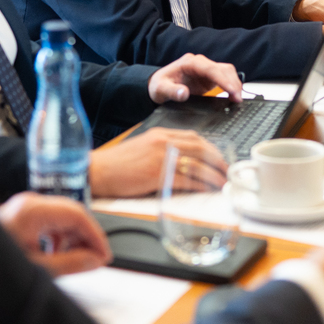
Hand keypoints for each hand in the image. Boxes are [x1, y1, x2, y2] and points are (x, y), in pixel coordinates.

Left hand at [0, 192, 110, 276]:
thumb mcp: (38, 269)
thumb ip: (71, 263)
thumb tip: (95, 259)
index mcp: (32, 210)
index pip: (77, 214)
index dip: (96, 235)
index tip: (104, 254)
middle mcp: (28, 203)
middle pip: (71, 212)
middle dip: (86, 236)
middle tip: (96, 259)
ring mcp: (22, 207)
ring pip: (61, 217)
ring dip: (72, 238)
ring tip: (77, 260)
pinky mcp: (19, 216)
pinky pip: (48, 222)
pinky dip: (58, 237)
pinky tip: (58, 255)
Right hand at [88, 127, 227, 196]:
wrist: (98, 171)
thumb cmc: (116, 164)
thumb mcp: (142, 148)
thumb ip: (161, 151)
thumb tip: (180, 163)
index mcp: (160, 134)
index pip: (193, 136)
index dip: (210, 147)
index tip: (217, 157)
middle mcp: (163, 142)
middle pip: (200, 147)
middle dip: (216, 159)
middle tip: (226, 170)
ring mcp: (161, 157)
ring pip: (197, 163)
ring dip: (213, 174)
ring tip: (222, 182)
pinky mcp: (158, 174)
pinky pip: (186, 178)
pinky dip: (200, 184)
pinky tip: (207, 190)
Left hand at [149, 53, 241, 103]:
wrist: (159, 85)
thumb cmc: (159, 85)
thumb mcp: (160, 90)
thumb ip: (172, 92)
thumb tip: (184, 93)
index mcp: (189, 63)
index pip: (211, 69)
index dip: (224, 80)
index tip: (232, 91)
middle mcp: (200, 63)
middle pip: (223, 69)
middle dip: (233, 83)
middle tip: (238, 99)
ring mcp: (206, 69)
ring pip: (227, 72)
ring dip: (235, 84)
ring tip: (238, 99)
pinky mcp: (210, 77)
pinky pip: (225, 78)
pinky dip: (232, 86)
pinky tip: (234, 97)